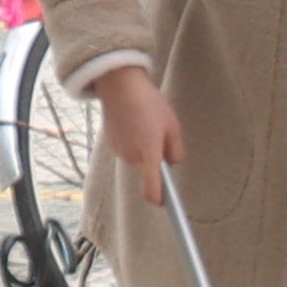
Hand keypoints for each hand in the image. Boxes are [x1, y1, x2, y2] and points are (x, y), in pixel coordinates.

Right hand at [90, 60, 181, 192]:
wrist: (118, 84)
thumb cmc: (149, 102)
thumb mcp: (172, 125)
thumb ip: (175, 150)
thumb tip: (172, 163)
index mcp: (149, 154)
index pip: (151, 190)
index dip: (160, 199)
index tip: (166, 203)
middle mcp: (131, 157)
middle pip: (148, 169)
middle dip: (156, 158)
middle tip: (161, 133)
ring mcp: (119, 151)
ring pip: (139, 158)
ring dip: (145, 149)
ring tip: (146, 123)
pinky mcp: (111, 143)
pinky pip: (128, 149)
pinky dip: (134, 141)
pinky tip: (134, 122)